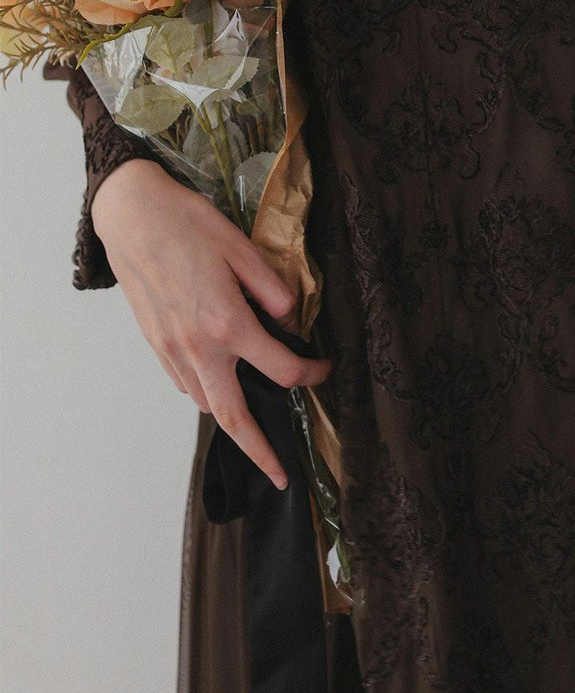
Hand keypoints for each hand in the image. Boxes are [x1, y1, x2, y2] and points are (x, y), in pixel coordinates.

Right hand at [91, 157, 332, 490]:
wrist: (132, 216)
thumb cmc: (188, 224)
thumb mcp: (242, 248)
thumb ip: (273, 289)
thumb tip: (292, 321)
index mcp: (228, 323)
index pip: (281, 368)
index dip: (311, 374)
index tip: (324, 369)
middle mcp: (198, 347)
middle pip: (234, 417)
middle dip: (260, 452)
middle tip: (281, 476)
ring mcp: (172, 350)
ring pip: (205, 403)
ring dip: (233, 419)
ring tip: (256, 426)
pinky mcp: (155, 344)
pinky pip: (184, 383)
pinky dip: (205, 393)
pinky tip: (220, 383)